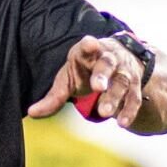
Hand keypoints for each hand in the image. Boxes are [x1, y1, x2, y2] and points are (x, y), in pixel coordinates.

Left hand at [28, 35, 146, 126]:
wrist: (121, 60)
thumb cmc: (86, 70)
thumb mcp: (69, 78)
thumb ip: (54, 96)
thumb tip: (32, 113)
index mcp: (88, 52)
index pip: (88, 46)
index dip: (89, 45)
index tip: (90, 43)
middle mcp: (109, 58)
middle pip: (107, 64)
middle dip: (102, 75)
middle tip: (98, 87)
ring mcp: (124, 71)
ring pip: (122, 82)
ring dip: (114, 97)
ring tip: (104, 113)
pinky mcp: (135, 86)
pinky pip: (134, 98)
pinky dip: (129, 110)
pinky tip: (122, 123)